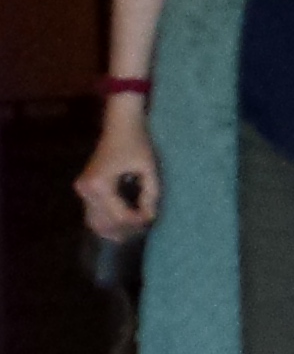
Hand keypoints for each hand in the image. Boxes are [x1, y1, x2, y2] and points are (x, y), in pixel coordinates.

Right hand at [77, 106, 161, 241]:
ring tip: (135, 226)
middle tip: (144, 225)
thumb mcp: (148, 169)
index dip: (137, 221)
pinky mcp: (84, 189)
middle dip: (126, 229)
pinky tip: (123, 220)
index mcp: (100, 185)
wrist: (119, 123)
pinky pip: (92, 214)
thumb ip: (150, 195)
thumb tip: (149, 217)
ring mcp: (82, 190)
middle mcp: (86, 190)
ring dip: (115, 229)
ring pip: (95, 223)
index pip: (119, 215)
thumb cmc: (136, 142)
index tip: (152, 217)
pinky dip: (107, 221)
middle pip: (104, 224)